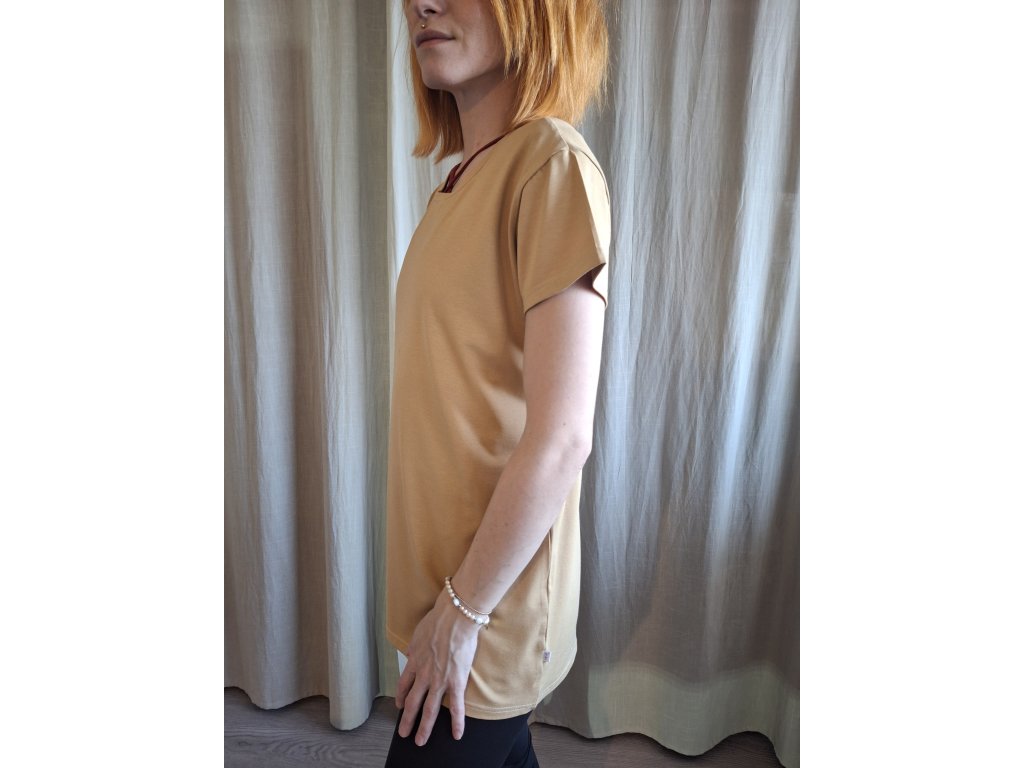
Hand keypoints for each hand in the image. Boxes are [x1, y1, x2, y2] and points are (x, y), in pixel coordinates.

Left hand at [395, 589, 481, 745]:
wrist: (454, 618)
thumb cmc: (438, 620)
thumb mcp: (418, 633)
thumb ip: (415, 646)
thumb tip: (411, 652)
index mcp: (415, 661)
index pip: (404, 685)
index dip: (401, 697)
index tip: (400, 706)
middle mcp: (424, 674)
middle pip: (412, 702)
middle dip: (407, 720)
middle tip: (404, 733)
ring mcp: (439, 680)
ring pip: (429, 710)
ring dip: (424, 727)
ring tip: (420, 741)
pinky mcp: (456, 682)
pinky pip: (457, 707)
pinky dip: (457, 723)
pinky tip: (457, 734)